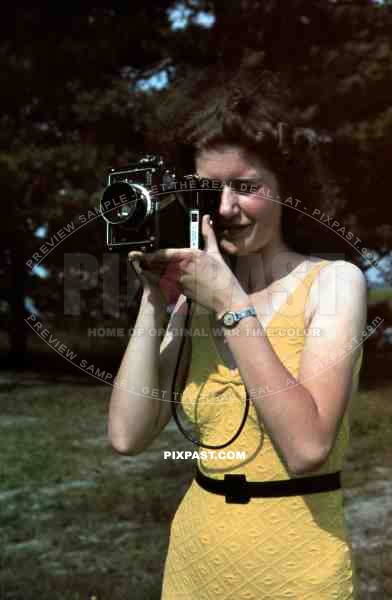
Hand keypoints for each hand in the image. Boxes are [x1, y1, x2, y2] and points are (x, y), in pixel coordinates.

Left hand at [133, 215, 249, 313]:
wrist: (225, 298)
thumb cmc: (222, 276)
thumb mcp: (214, 252)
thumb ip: (207, 234)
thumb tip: (205, 219)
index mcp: (189, 256)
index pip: (164, 253)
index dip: (150, 253)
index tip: (141, 251)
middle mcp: (181, 268)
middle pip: (157, 263)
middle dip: (145, 260)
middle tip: (135, 256)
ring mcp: (179, 280)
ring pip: (158, 273)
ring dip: (148, 269)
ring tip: (140, 264)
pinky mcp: (179, 290)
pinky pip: (164, 282)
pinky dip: (157, 278)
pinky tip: (152, 276)